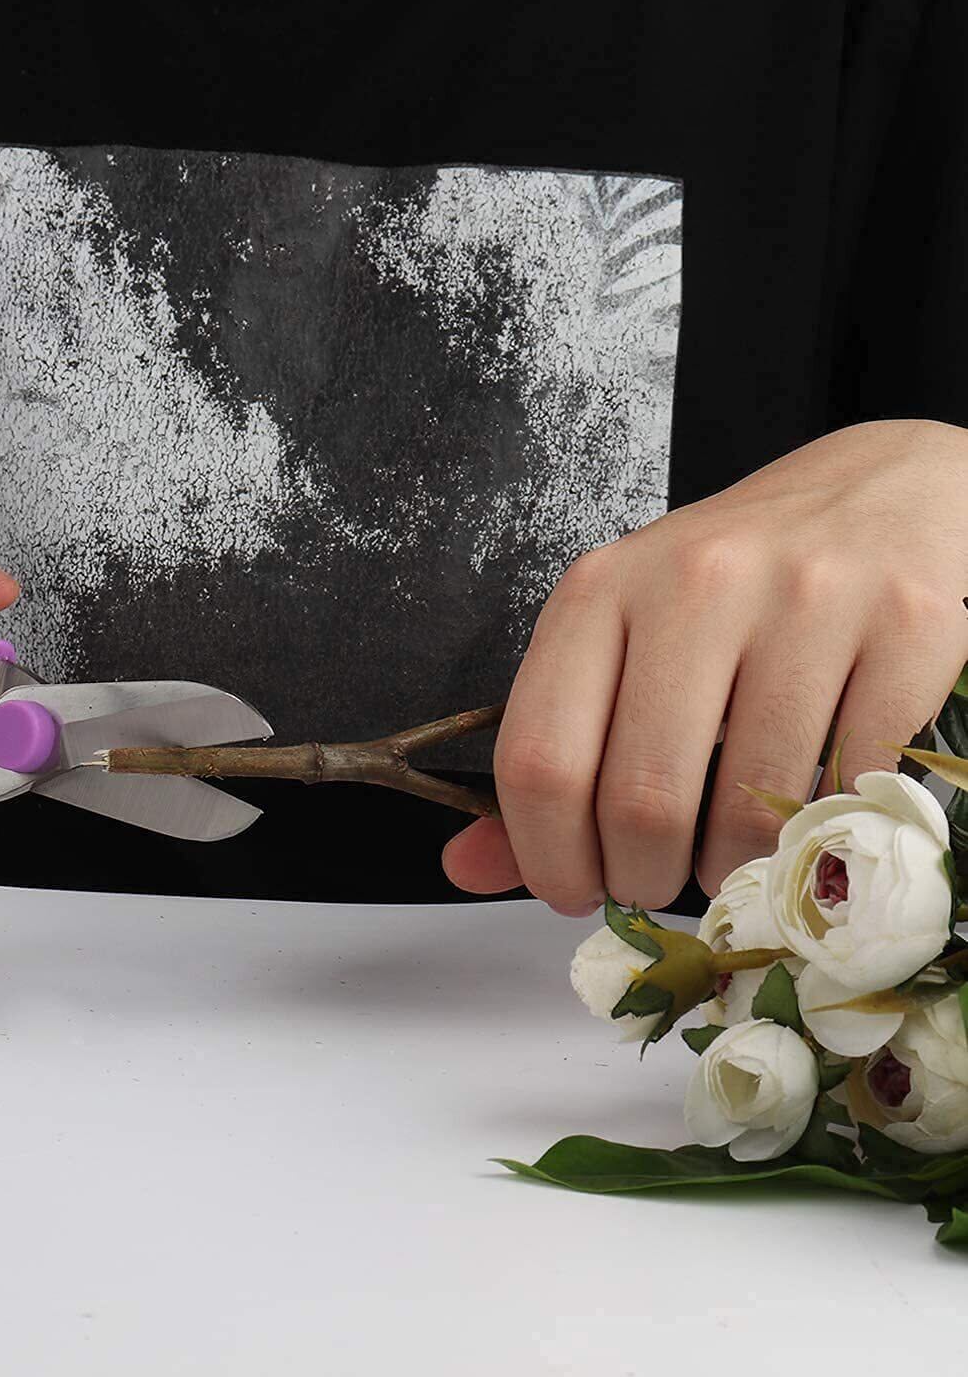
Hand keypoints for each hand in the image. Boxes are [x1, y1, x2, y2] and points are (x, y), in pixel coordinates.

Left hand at [443, 419, 967, 913]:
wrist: (882, 489)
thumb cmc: (732, 584)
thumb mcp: (618, 641)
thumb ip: (546, 758)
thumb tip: (465, 868)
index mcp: (600, 588)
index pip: (540, 757)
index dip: (545, 854)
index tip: (571, 887)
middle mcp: (696, 581)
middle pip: (640, 798)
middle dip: (641, 878)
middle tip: (653, 884)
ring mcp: (809, 598)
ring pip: (750, 806)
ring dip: (732, 869)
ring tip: (727, 855)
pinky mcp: (909, 624)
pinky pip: (852, 782)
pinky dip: (825, 827)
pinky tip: (807, 807)